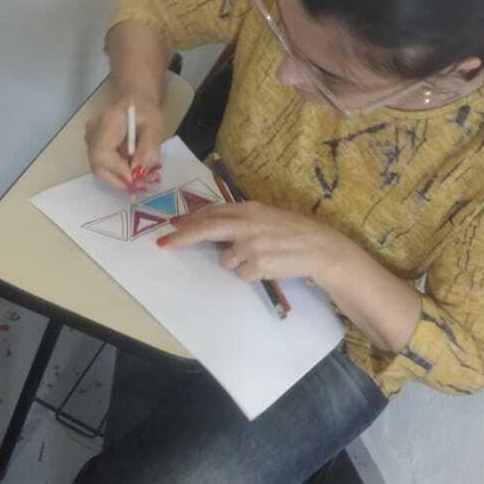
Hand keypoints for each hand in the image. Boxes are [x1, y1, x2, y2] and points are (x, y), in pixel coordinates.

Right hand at [84, 94, 163, 191]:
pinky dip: (119, 173)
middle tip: (140, 186)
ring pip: (100, 169)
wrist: (134, 101)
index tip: (135, 179)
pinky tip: (133, 171)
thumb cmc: (145, 111)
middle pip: (98, 165)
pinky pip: (103, 166)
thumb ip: (148, 147)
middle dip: (119, 180)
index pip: (102, 153)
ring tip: (141, 178)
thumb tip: (140, 170)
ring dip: (121, 178)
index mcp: (107, 122)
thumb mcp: (154, 126)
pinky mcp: (93, 147)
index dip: (117, 170)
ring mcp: (90, 140)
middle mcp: (93, 132)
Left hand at [157, 199, 347, 282]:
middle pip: (206, 230)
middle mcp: (247, 224)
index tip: (172, 225)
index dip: (191, 219)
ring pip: (227, 260)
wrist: (320, 248)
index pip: (213, 213)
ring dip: (238, 263)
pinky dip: (251, 274)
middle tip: (163, 243)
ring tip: (263, 257)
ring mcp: (251, 245)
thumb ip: (242, 221)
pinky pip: (241, 274)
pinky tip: (269, 266)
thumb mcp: (267, 217)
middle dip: (182, 237)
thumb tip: (214, 231)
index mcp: (249, 209)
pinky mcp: (257, 265)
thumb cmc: (295, 232)